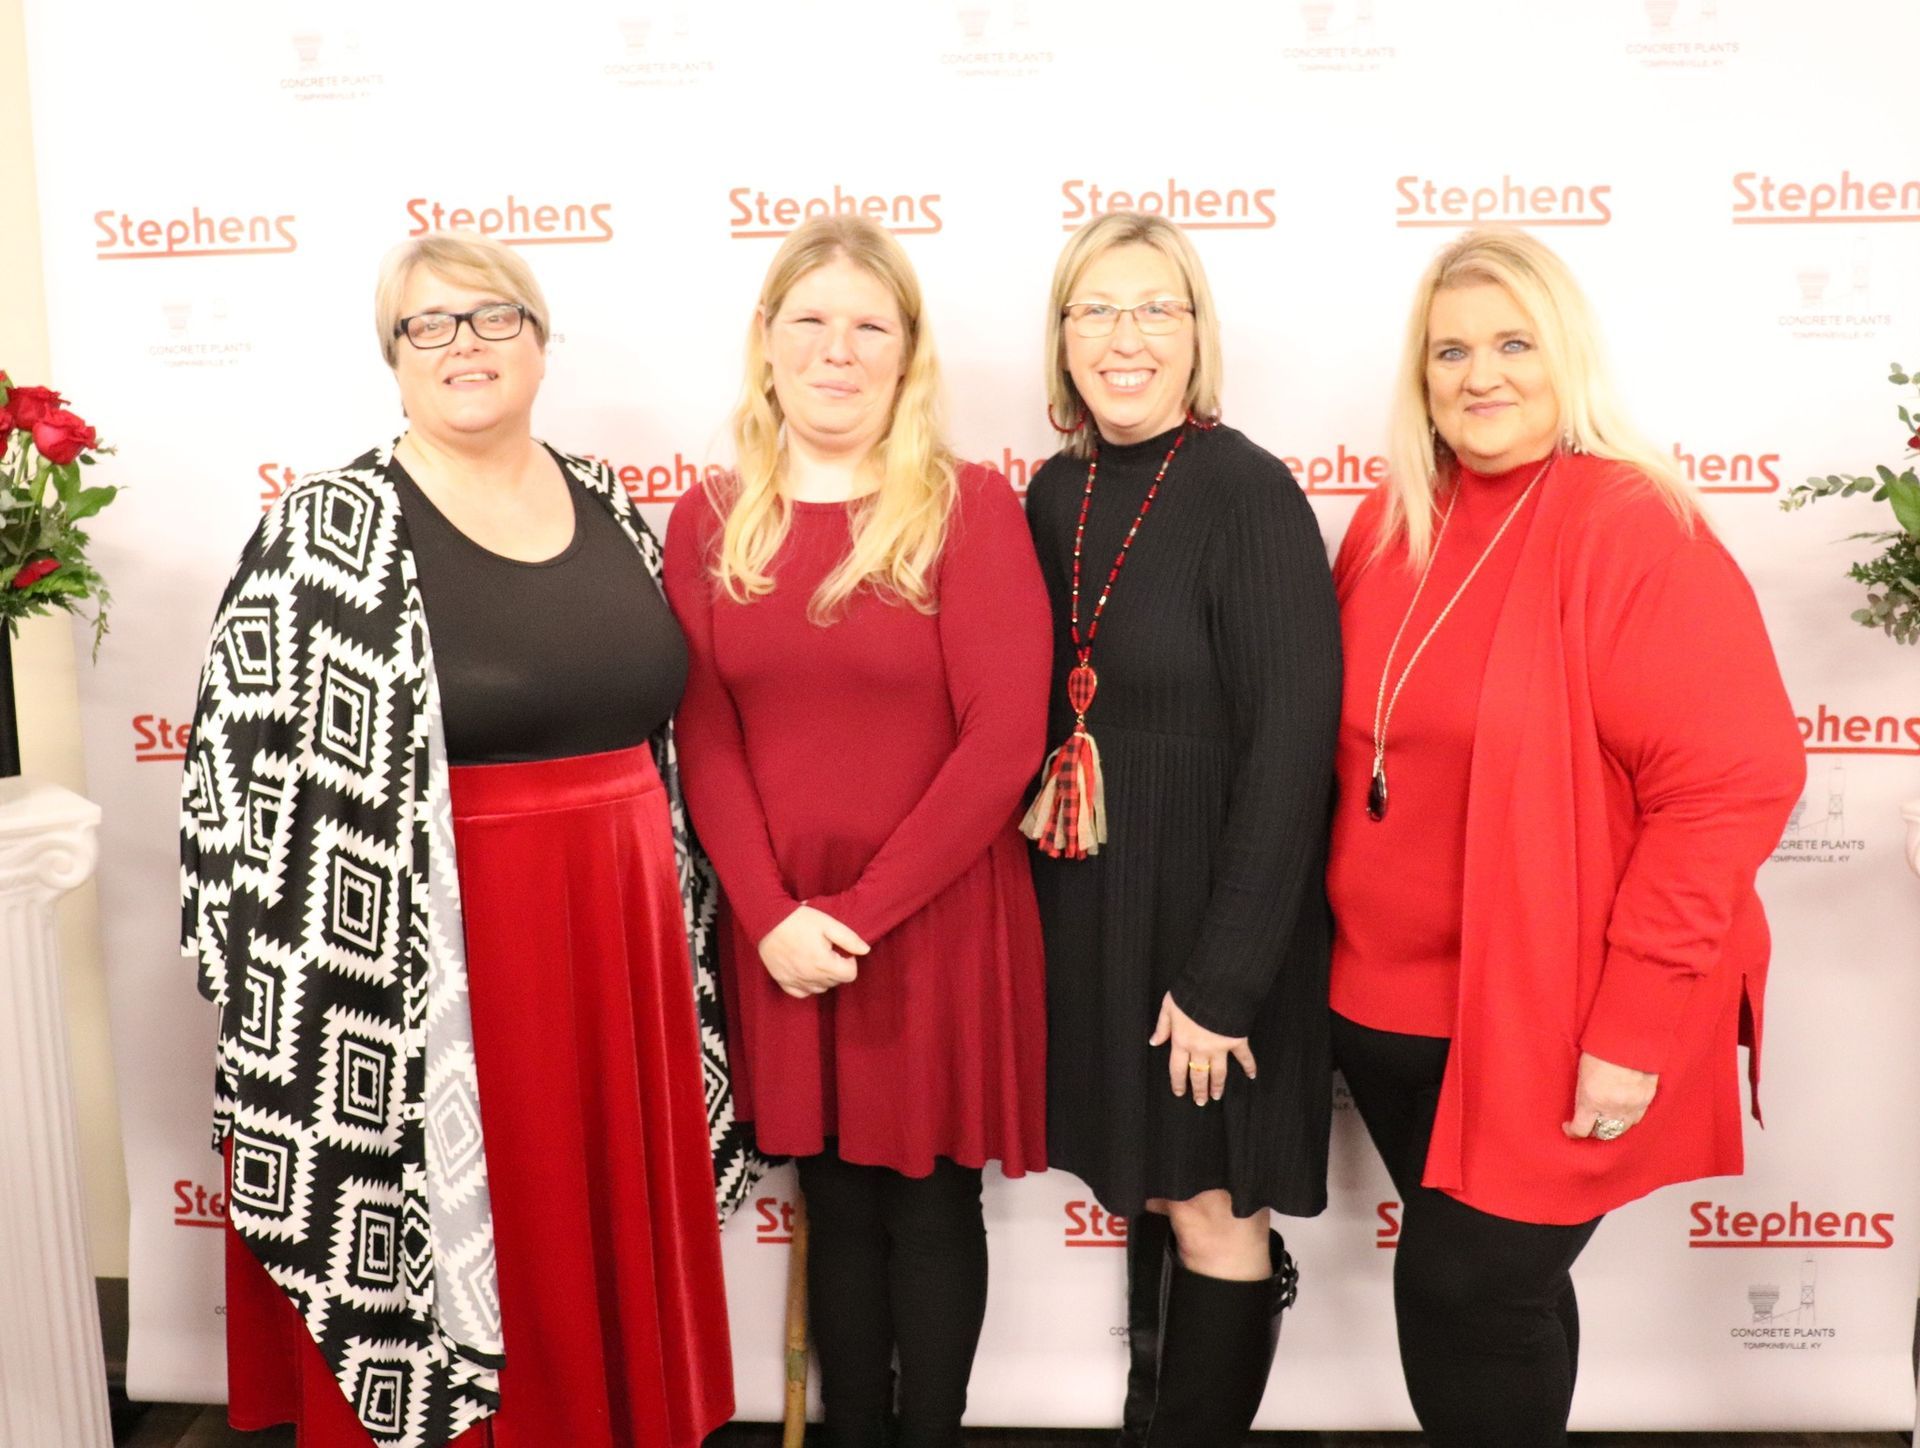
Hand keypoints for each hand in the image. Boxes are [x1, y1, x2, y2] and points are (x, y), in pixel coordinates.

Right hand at [758, 906, 868, 999]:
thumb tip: (865, 950)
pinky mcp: (783, 981)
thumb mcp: (828, 924)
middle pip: (836, 982)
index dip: (850, 961)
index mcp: (824, 964)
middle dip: (837, 968)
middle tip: (828, 950)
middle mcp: (810, 977)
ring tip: (816, 958)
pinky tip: (806, 970)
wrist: (768, 920)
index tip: (841, 950)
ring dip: (823, 977)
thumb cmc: (799, 920)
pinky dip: (807, 985)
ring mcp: (796, 981)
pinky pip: (801, 993)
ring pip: (820, 988)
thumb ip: (849, 939)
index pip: (850, 975)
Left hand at [1148, 992, 1256, 1106]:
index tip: (1180, 1093)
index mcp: (1181, 1040)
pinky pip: (1244, 1057)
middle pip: (1198, 1075)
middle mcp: (1199, 1048)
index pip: (1177, 1068)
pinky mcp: (1236, 1040)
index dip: (1178, 1083)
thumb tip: (1154, 1042)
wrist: (1216, 985)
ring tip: (1217, 1096)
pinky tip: (1252, 1075)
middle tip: (1201, 1102)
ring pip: (1218, 1073)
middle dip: (1199, 1090)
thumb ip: (1162, 1026)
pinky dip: (1249, 1066)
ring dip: (1217, 1086)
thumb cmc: (1190, 993)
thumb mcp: (1169, 1006)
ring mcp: (1219, 1046)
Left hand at [1561, 1051, 1658, 1139]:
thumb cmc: (1599, 1049)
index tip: (1568, 1127)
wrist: (1629, 1036)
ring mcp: (1632, 1105)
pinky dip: (1629, 1117)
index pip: (1582, 1129)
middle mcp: (1613, 1107)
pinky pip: (1637, 1117)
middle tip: (1590, 1123)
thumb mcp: (1583, 1073)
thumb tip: (1584, 1107)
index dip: (1573, 1131)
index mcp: (1591, 1099)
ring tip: (1607, 1117)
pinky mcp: (1646, 1099)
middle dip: (1595, 1130)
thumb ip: (1584, 1094)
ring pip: (1622, 1128)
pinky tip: (1623, 1109)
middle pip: (1604, 1133)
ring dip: (1613, 1125)